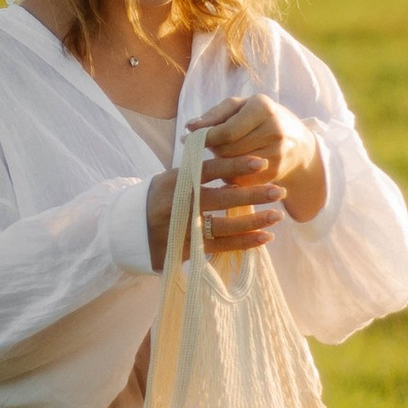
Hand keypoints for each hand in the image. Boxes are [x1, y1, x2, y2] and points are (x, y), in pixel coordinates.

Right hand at [146, 94, 326, 261]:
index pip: (208, 170)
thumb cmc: (159, 199)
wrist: (129, 231)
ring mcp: (182, 228)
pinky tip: (264, 237)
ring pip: (223, 225)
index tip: (261, 162)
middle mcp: (178, 204)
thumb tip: (234, 158)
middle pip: (220, 199)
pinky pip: (220, 246)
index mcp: (175, 181)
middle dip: (252, 195)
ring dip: (253, 221)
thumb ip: (197, 171)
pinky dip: (243, 243)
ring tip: (278, 215)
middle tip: (279, 190)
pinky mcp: (186, 249)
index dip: (235, 166)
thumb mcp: (171, 179)